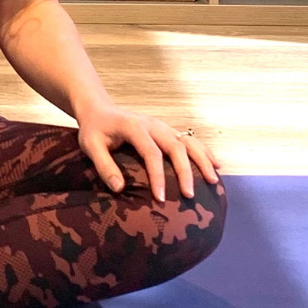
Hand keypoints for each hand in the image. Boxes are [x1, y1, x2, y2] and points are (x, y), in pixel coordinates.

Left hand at [75, 101, 220, 202]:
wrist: (98, 109)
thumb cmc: (94, 130)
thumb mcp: (91, 146)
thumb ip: (104, 166)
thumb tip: (119, 189)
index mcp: (134, 127)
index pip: (151, 152)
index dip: (157, 176)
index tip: (161, 198)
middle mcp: (152, 124)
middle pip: (175, 146)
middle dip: (185, 171)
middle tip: (190, 195)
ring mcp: (161, 126)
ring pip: (187, 140)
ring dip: (202, 159)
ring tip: (213, 180)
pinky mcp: (166, 130)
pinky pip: (189, 139)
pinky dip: (203, 151)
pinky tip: (216, 164)